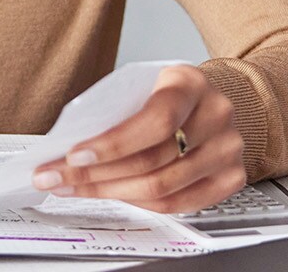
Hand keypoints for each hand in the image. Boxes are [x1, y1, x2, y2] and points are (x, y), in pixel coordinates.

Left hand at [31, 64, 245, 213]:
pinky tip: (111, 194)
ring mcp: (229, 150)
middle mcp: (216, 116)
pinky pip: (178, 204)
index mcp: (190, 83)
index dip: (111, 144)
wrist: (210, 101)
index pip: (155, 121)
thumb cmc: (167, 93)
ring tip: (73, 188)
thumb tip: (65, 148)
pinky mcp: (232, 178)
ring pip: (162, 188)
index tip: (72, 156)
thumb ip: (115, 111)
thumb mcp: (142, 85)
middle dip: (94, 175)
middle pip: (153, 161)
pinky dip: (138, 203)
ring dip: (109, 192)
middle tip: (56, 177)